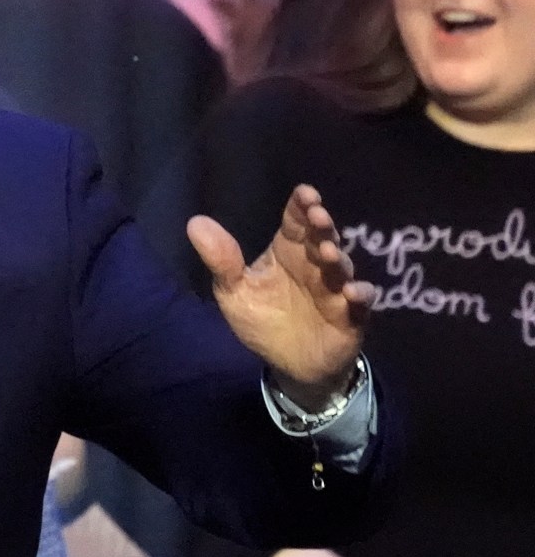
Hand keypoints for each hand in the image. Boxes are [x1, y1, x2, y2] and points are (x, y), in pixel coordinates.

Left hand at [189, 186, 374, 401]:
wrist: (288, 363)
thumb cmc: (263, 320)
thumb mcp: (234, 292)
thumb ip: (221, 260)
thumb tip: (195, 222)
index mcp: (287, 252)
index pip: (295, 222)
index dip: (301, 205)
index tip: (305, 193)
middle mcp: (315, 264)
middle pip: (322, 237)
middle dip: (322, 224)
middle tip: (318, 215)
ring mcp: (335, 287)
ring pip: (342, 265)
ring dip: (338, 257)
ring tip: (328, 252)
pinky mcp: (351, 314)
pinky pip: (362, 301)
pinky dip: (360, 294)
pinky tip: (351, 292)